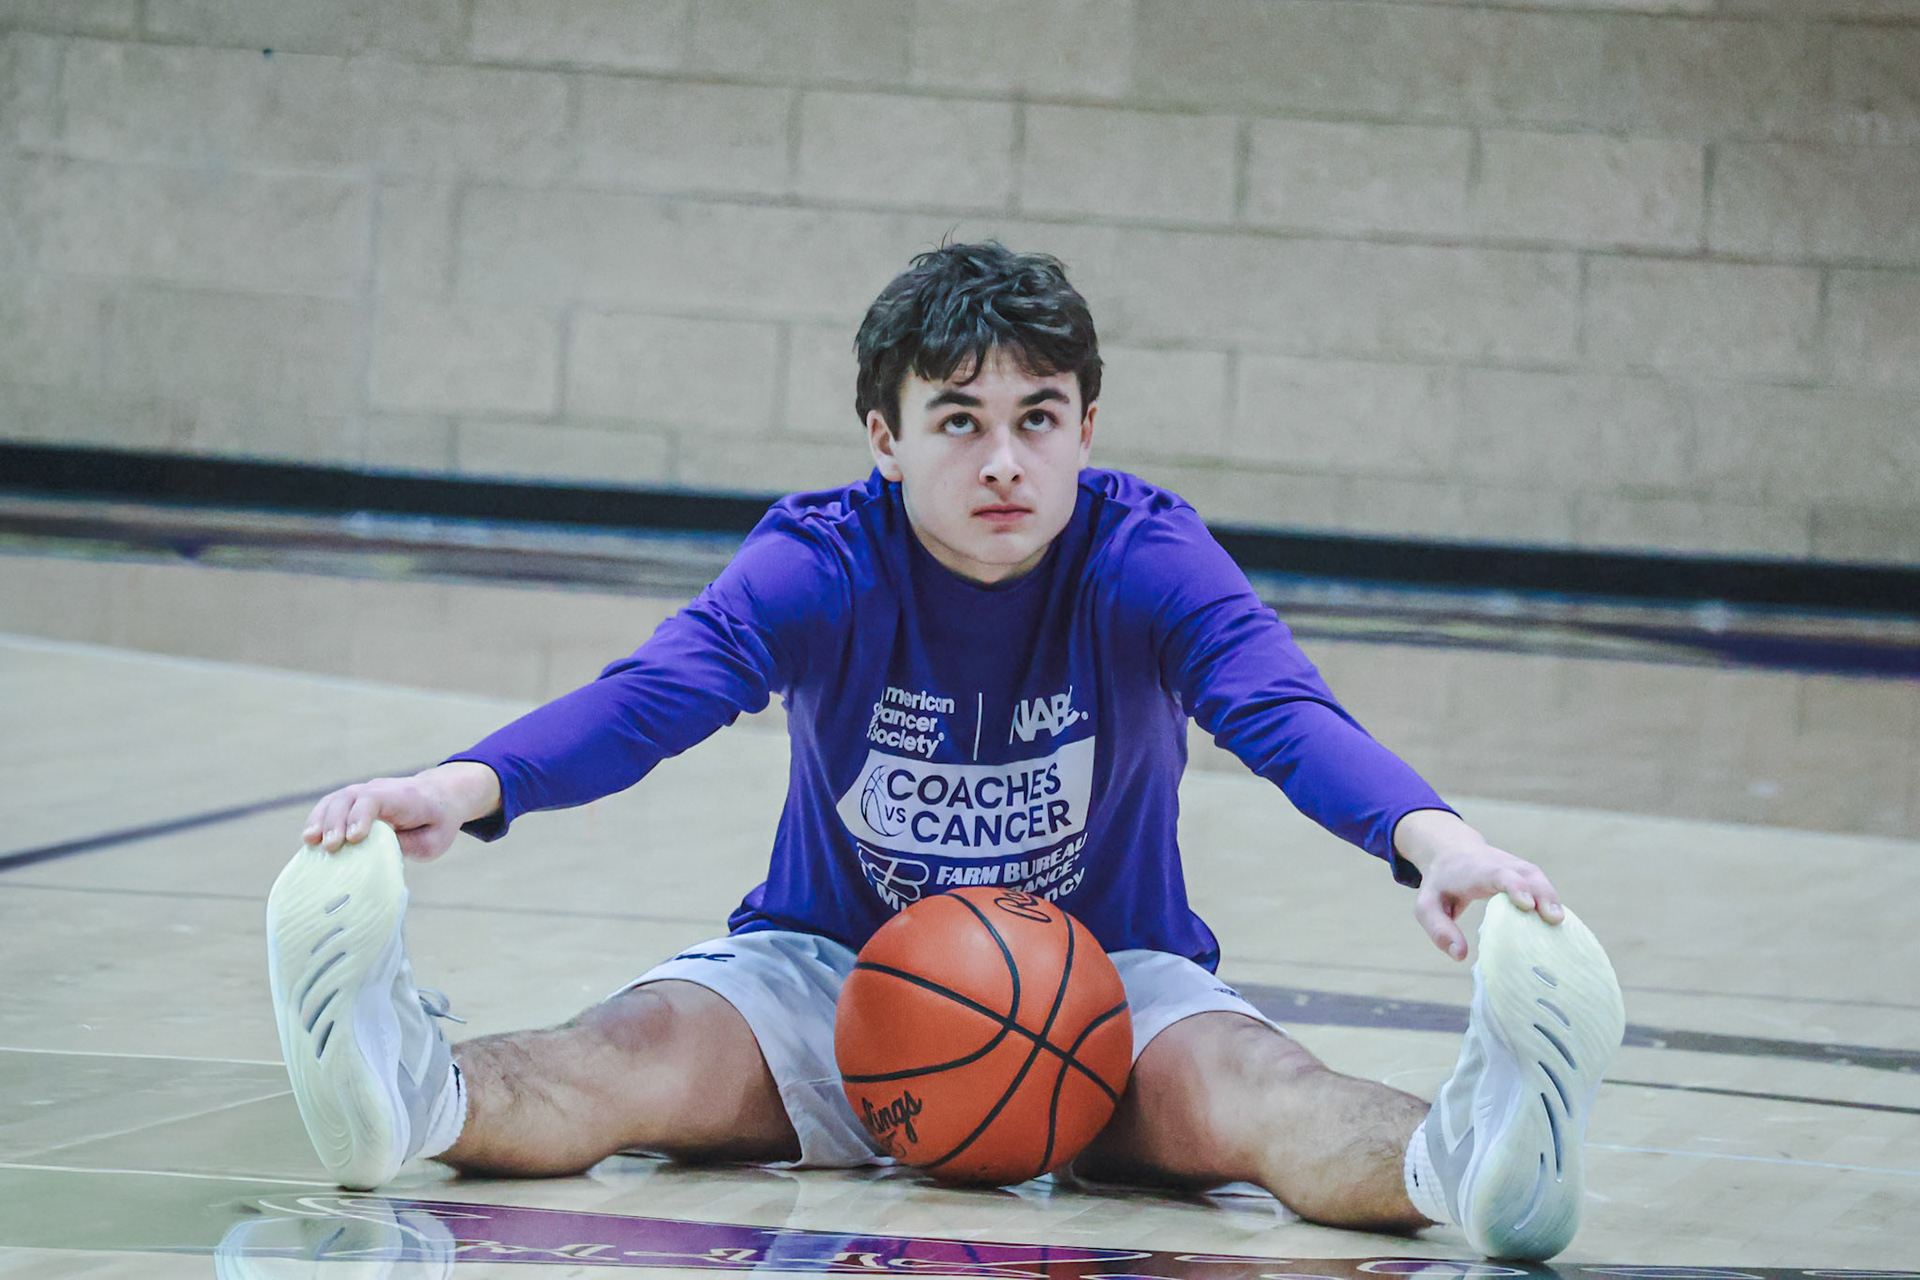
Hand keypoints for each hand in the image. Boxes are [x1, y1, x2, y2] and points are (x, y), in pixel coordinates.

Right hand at [300, 762, 501, 861]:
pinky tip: (309, 839)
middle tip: (331, 847)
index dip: (361, 816)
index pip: (376, 798)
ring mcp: (364, 791)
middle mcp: (380, 789)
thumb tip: (377, 855)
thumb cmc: (437, 822)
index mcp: (404, 796)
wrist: (440, 796)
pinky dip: (317, 819)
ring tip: (310, 842)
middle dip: (337, 822)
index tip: (354, 838)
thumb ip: (408, 845)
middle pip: (351, 797)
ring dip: (321, 820)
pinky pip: (330, 805)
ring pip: (336, 799)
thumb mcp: (433, 840)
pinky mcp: (353, 800)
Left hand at [1392, 809, 1563, 960]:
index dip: (1514, 886)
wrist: (1452, 850)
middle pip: (1525, 873)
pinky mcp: (1525, 873)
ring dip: (1551, 898)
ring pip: (1538, 877)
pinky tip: (1558, 924)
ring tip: (1560, 924)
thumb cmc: (1440, 884)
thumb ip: (1439, 929)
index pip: (1497, 874)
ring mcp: (1515, 867)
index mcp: (1475, 870)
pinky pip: (1542, 885)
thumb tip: (1459, 955)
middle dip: (1541, 893)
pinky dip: (1552, 901)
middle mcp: (1500, 864)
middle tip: (1554, 919)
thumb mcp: (1427, 905)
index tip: (1526, 905)